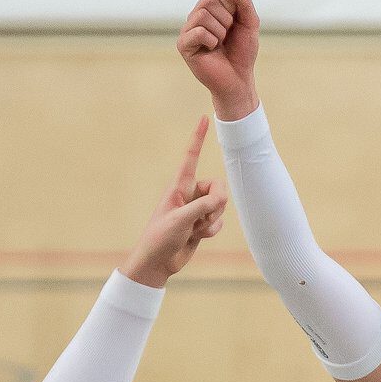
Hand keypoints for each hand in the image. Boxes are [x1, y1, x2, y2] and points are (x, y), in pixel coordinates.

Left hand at [121, 117, 229, 288]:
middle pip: (218, 186)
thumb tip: (222, 199)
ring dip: (211, 220)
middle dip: (216, 202)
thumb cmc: (160, 238)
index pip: (190, 157)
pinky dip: (211, 230)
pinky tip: (197, 237)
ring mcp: (196, 210)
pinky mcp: (201, 224)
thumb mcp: (180, 219)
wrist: (158, 263)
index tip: (204, 118)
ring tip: (195, 229)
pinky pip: (218, 221)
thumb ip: (203, 206)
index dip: (197, 138)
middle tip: (203, 216)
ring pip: (220, 205)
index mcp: (179, 186)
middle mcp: (190, 195)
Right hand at [177, 0, 259, 119]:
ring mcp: (188, 30)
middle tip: (226, 35)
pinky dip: (211, 40)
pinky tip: (212, 49)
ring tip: (220, 43)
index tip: (234, 22)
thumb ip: (245, 3)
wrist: (238, 79)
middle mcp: (196, 16)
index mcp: (210, 8)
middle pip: (208, 0)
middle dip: (225, 18)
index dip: (230, 4)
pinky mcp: (184, 45)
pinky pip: (198, 31)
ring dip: (219, 30)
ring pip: (203, 14)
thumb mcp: (250, 24)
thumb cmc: (242, 53)